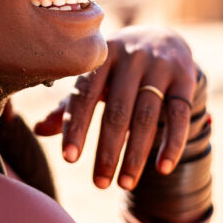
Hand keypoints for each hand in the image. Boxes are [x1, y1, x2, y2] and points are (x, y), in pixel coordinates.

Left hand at [34, 26, 198, 189]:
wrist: (164, 37)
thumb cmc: (118, 68)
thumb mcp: (95, 79)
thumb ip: (70, 104)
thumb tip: (37, 130)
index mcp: (100, 57)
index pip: (84, 94)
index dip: (75, 126)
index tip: (69, 159)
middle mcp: (129, 57)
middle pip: (116, 110)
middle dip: (107, 150)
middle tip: (99, 184)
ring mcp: (159, 66)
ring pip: (146, 116)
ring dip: (135, 154)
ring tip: (125, 184)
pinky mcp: (185, 78)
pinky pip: (179, 115)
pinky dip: (172, 144)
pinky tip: (162, 168)